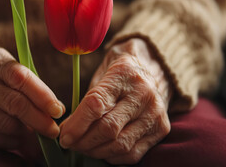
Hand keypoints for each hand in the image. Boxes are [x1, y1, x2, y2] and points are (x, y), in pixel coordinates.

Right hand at [0, 46, 64, 149]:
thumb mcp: (10, 66)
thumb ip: (33, 84)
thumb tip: (57, 109)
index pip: (21, 78)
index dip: (42, 96)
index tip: (57, 110)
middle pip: (14, 104)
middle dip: (38, 120)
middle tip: (53, 130)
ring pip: (5, 124)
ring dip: (27, 133)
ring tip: (39, 133)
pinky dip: (13, 140)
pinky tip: (22, 137)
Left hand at [59, 38, 172, 163]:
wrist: (155, 68)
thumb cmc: (120, 73)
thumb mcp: (102, 73)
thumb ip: (88, 99)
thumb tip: (68, 129)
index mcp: (124, 74)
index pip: (96, 105)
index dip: (77, 125)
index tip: (64, 135)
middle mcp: (143, 94)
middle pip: (108, 129)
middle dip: (84, 141)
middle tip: (70, 144)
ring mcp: (155, 113)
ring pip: (120, 145)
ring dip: (96, 151)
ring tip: (83, 147)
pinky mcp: (162, 129)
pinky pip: (133, 153)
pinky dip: (112, 156)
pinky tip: (102, 149)